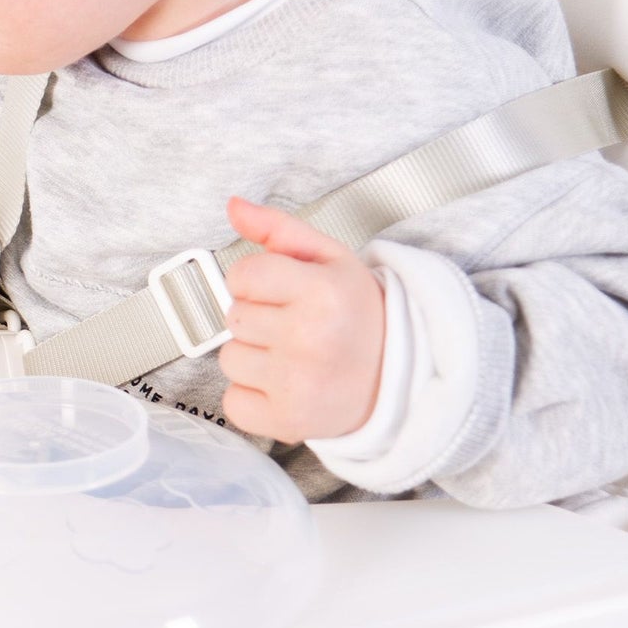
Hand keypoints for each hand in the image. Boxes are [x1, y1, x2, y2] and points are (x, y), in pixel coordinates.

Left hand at [217, 199, 385, 442]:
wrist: (398, 379)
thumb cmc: (359, 316)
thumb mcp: (331, 259)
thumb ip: (279, 229)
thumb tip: (233, 206)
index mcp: (321, 292)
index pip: (242, 275)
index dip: (257, 281)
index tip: (284, 292)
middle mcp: (308, 338)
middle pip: (234, 317)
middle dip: (258, 317)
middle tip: (296, 326)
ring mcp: (296, 383)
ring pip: (230, 359)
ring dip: (254, 357)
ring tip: (293, 356)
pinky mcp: (286, 420)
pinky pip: (233, 402)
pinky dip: (252, 396)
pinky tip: (285, 385)